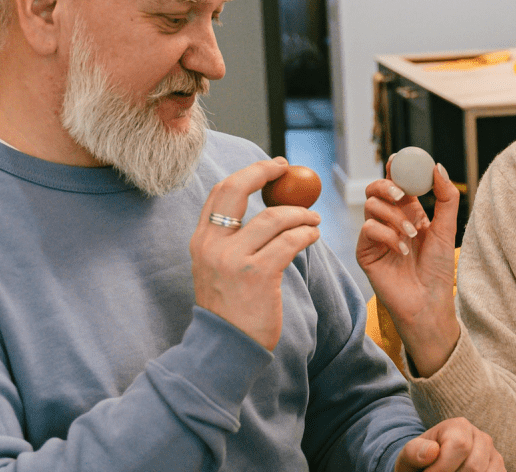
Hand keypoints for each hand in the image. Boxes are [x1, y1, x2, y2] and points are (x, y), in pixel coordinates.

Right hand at [190, 157, 320, 350]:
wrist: (226, 347)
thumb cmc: (230, 308)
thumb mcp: (218, 268)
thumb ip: (232, 240)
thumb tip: (268, 209)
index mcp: (202, 241)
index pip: (221, 192)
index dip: (248, 173)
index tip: (272, 168)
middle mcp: (213, 245)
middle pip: (238, 190)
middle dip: (265, 173)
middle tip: (288, 171)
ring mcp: (234, 259)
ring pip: (274, 217)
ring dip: (300, 213)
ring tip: (314, 219)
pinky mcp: (258, 274)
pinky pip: (290, 241)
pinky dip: (307, 233)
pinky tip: (314, 236)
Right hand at [357, 161, 459, 375]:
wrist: (428, 303)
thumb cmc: (437, 270)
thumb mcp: (446, 229)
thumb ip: (445, 198)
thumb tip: (437, 167)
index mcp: (408, 211)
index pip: (397, 182)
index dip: (396, 168)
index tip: (400, 158)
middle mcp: (389, 220)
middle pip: (376, 188)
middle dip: (387, 185)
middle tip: (402, 194)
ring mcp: (375, 235)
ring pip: (371, 206)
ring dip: (394, 216)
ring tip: (413, 235)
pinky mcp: (365, 251)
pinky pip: (367, 229)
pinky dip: (387, 235)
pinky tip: (402, 251)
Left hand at [394, 418, 504, 471]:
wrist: (431, 466)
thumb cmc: (420, 461)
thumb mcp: (410, 455)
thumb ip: (414, 452)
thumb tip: (432, 451)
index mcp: (459, 426)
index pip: (459, 446)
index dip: (442, 468)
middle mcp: (481, 437)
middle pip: (474, 467)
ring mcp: (493, 454)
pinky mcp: (499, 469)